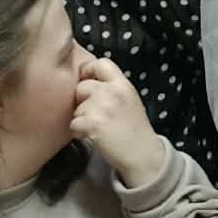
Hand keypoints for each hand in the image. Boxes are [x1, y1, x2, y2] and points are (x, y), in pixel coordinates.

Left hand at [71, 57, 164, 185]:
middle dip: (82, 100)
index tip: (87, 82)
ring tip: (96, 128)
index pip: (101, 63)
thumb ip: (113, 89)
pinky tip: (92, 136)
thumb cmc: (136, 130)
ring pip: (77, 107)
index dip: (89, 71)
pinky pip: (74, 123)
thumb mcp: (130, 100)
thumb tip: (88, 82)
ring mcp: (102, 107)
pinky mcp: (93, 124)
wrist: (143, 154)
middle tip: (93, 114)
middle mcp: (113, 92)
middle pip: (82, 86)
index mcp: (123, 85)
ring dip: (81, 118)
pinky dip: (79, 132)